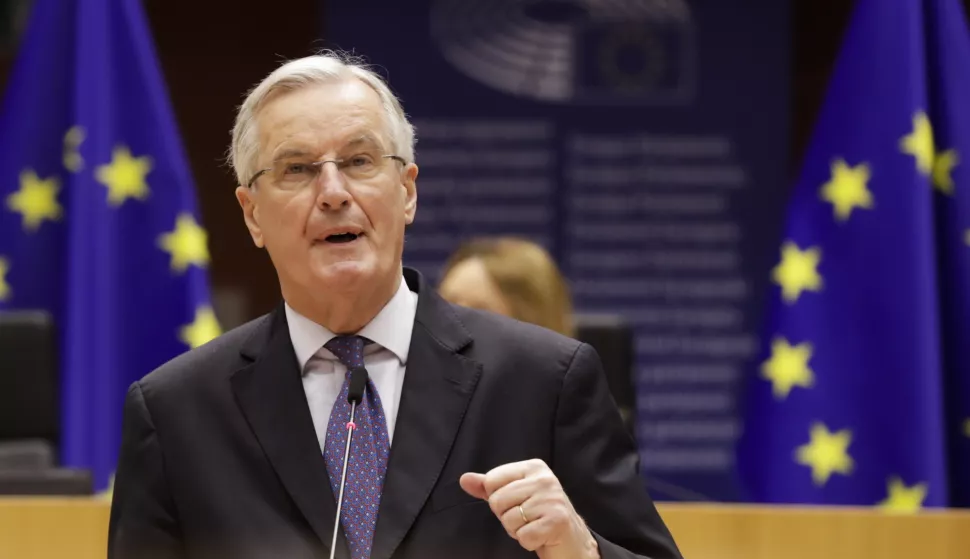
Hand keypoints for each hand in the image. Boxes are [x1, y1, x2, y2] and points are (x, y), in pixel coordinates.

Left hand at [459, 459, 599, 558]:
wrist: (570, 539)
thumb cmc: (539, 515)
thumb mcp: (512, 496)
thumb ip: (488, 486)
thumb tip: (464, 479)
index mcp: (533, 467)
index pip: (491, 480)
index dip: (497, 499)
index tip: (516, 503)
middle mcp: (545, 479)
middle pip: (497, 501)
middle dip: (506, 516)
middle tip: (526, 518)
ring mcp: (552, 499)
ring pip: (509, 520)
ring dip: (517, 530)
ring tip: (534, 526)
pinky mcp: (557, 521)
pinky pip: (523, 536)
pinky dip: (528, 542)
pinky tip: (540, 536)